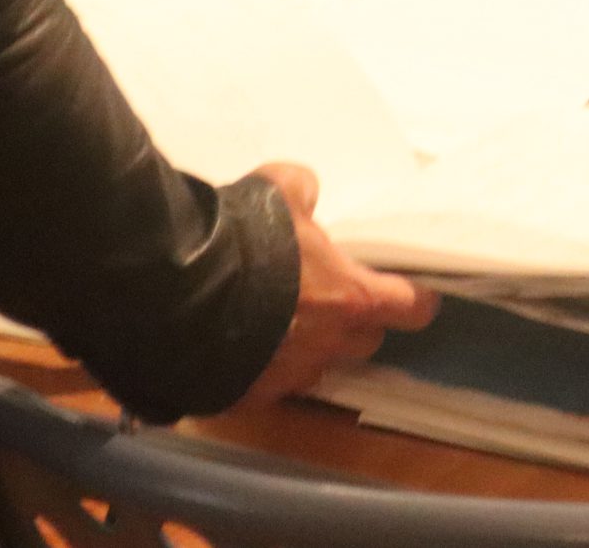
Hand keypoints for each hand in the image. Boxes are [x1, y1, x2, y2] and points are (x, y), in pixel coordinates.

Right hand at [232, 163, 437, 409]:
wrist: (175, 294)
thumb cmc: (244, 240)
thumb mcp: (279, 192)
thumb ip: (303, 191)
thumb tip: (307, 193)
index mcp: (352, 299)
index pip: (411, 309)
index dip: (413, 301)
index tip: (413, 296)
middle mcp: (328, 345)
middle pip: (364, 342)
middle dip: (355, 324)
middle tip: (333, 302)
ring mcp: (288, 377)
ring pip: (316, 367)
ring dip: (308, 349)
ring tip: (281, 326)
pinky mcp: (246, 397)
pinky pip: (267, 386)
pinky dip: (261, 370)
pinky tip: (240, 349)